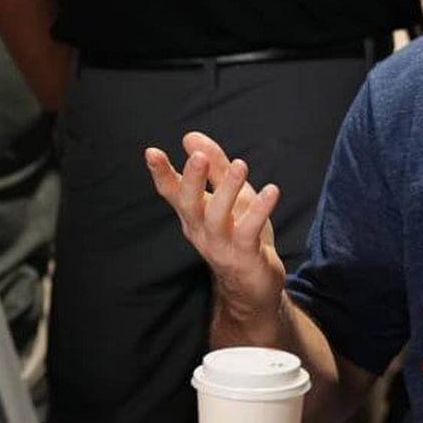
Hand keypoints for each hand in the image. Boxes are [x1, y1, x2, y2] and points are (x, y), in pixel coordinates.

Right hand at [145, 132, 285, 331]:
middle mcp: (201, 230)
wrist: (253, 285)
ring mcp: (220, 245)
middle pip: (189, 204)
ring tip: (239, 165)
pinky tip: (271, 191)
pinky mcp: (243, 256)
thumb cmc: (240, 235)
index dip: (161, 172)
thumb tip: (191, 136)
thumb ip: (214, 167)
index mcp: (193, 214)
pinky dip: (260, 211)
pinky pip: (248, 232)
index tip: (151, 151)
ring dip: (227, 190)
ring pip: (217, 217)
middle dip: (192, 180)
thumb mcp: (230, 195)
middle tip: (198, 156)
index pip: (171, 192)